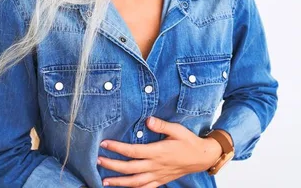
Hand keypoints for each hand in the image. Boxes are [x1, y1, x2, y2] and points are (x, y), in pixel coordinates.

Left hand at [97, 116, 222, 186]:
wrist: (202, 157)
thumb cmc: (189, 142)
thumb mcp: (177, 129)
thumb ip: (162, 125)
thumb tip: (148, 120)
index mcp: (157, 152)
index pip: (132, 151)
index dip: (117, 148)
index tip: (104, 143)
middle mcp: (155, 165)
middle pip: (129, 168)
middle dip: (112, 165)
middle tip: (98, 160)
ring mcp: (158, 175)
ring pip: (135, 182)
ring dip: (118, 182)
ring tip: (104, 181)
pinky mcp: (161, 181)